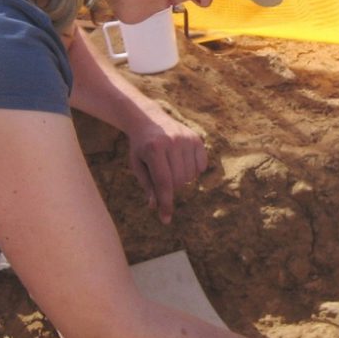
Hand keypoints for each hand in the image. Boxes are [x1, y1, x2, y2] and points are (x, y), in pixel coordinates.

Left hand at [125, 102, 207, 223]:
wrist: (148, 118)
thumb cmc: (140, 147)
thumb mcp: (137, 165)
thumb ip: (147, 185)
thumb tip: (156, 206)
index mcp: (154, 150)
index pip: (163, 183)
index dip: (166, 203)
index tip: (166, 219)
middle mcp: (172, 142)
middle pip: (179, 181)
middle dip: (171, 187)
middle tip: (161, 177)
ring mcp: (186, 139)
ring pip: (190, 176)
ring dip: (182, 179)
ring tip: (170, 167)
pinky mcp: (196, 138)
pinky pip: (201, 166)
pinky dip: (193, 170)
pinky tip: (182, 161)